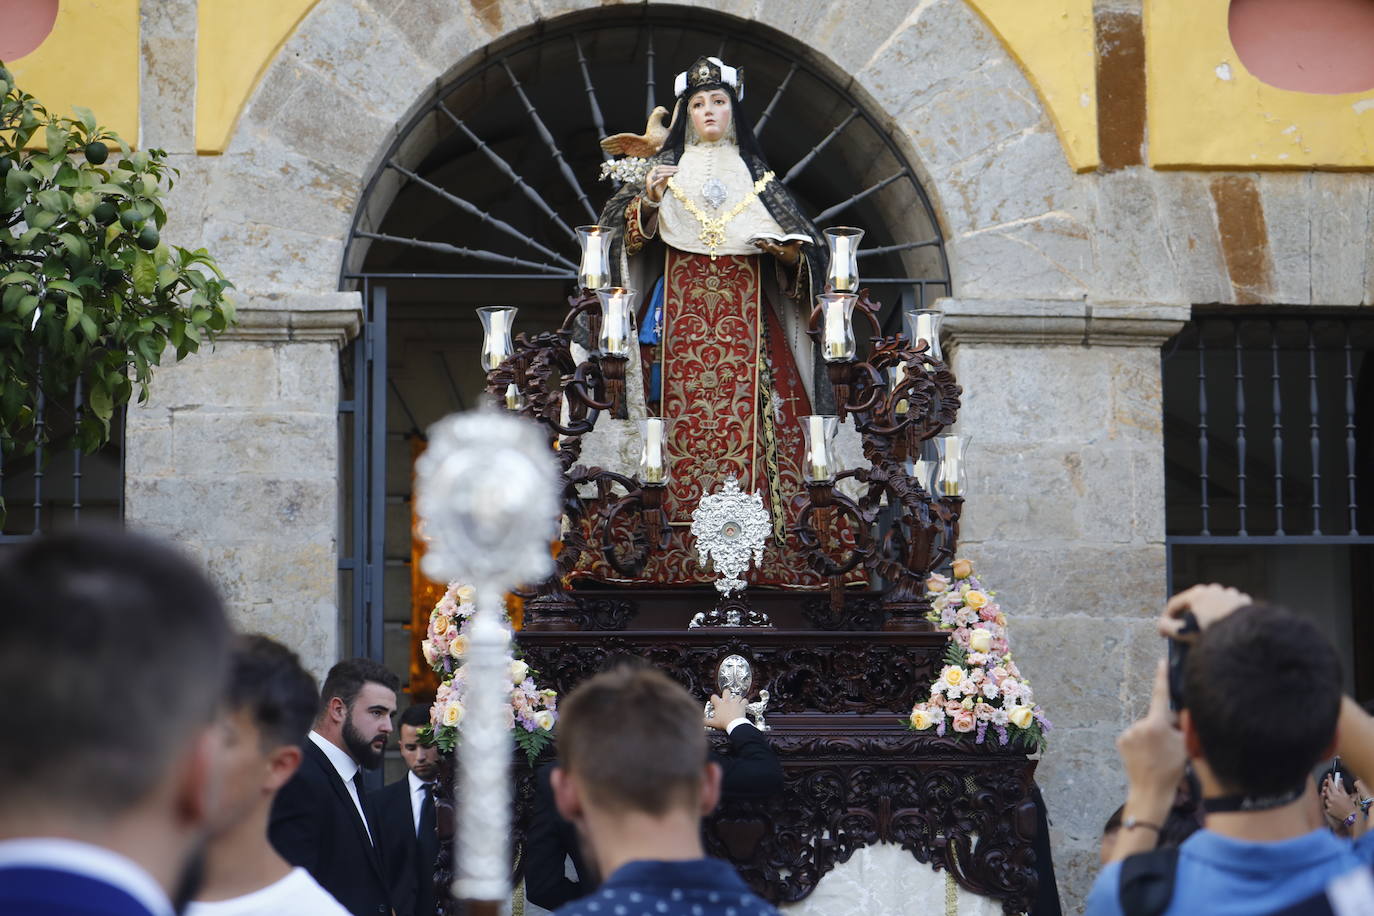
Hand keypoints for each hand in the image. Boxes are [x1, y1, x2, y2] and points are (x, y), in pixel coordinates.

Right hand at [644, 165, 677, 202]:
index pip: (660, 167)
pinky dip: (658, 181)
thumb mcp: (665, 179)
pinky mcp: (651, 188)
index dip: (668, 166)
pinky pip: (654, 184)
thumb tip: (675, 169)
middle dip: (668, 169)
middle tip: (677, 170)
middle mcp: (650, 176)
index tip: (676, 167)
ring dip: (665, 174)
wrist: (655, 197)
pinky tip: (662, 178)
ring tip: (672, 173)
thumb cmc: (660, 186)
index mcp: (653, 172)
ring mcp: (650, 182)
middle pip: (658, 170)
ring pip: (656, 175)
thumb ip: (668, 174)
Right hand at [706, 692, 747, 729]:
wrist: (735, 724)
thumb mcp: (713, 723)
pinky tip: (744, 703)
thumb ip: (706, 721)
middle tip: (726, 696)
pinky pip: (745, 700)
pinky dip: (745, 702)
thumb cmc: (724, 723)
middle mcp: (727, 701)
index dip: (713, 698)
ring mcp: (735, 703)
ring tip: (736, 701)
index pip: (714, 697)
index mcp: (719, 704)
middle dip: (726, 693)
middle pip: (726, 691)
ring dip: (737, 698)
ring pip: (737, 695)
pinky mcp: (742, 705)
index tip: (714, 700)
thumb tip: (701, 721)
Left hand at [752, 238, 801, 265]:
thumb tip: (801, 241)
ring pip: (765, 249)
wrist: (789, 260)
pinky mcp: (771, 252)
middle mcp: (776, 252)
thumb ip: (797, 245)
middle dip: (764, 245)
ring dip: (760, 246)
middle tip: (758, 241)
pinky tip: (754, 242)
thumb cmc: (792, 252)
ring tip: (755, 241)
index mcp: (781, 251)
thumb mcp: (796, 248)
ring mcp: (772, 252)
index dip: (773, 247)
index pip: (777, 249)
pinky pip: (764, 249)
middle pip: (769, 249)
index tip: (770, 244)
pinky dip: (760, 246)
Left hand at [1120, 661, 1187, 812]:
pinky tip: (1146, 755)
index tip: (1162, 662)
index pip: (1161, 695)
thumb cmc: (1171, 770)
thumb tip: (1178, 712)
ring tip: (1158, 754)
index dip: (1162, 677)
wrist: (1150, 791)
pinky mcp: (1120, 740)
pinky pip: (1135, 735)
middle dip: (1164, 724)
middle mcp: (1139, 725)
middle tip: (1170, 745)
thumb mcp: (1185, 745)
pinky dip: (1141, 741)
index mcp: (1156, 724)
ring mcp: (1128, 733)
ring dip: (1152, 734)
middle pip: (1156, 717)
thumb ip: (1182, 725)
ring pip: (1145, 727)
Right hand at [1160, 583, 1251, 640]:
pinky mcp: (1244, 602)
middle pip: (1195, 605)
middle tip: (1188, 634)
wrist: (1246, 638)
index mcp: (1197, 594)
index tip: (1164, 632)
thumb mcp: (1184, 633)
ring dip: (1209, 617)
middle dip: (1190, 618)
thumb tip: (1162, 625)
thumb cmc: (1213, 635)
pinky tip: (1225, 630)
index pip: (1175, 605)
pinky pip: (1230, 610)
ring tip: (1209, 633)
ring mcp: (1230, 595)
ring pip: (1214, 606)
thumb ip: (1166, 627)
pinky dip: (1225, 618)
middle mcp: (1214, 589)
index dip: (1166, 619)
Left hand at [1323, 773, 1356, 824]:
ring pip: (1326, 798)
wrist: (1351, 817)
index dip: (1330, 779)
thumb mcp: (1346, 795)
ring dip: (1329, 796)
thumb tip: (1339, 779)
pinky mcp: (1328, 810)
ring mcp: (1329, 805)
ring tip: (1335, 798)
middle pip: (1326, 790)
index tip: (1329, 775)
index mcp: (1336, 794)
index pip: (1331, 784)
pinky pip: (1327, 805)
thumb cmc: (1350, 806)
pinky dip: (1329, 804)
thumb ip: (1341, 787)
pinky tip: (1334, 805)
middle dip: (1328, 787)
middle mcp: (1331, 799)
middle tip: (1330, 786)